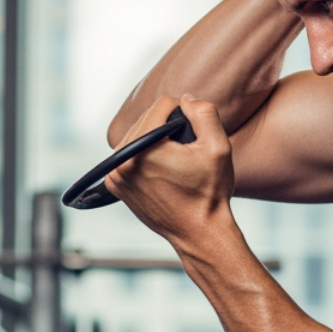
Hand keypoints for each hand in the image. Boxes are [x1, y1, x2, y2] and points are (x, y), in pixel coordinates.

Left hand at [103, 94, 235, 249]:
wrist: (198, 233)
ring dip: (155, 140)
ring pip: (136, 135)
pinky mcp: (115, 185)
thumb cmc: (209, 194)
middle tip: (186, 151)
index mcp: (143, 149)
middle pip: (145, 119)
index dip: (183, 112)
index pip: (161, 106)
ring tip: (175, 160)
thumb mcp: (218, 148)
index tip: (194, 134)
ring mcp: (114, 175)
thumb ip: (204, 113)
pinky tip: (161, 169)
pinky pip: (128, 155)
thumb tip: (186, 98)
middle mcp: (121, 161)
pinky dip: (143, 155)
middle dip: (167, 127)